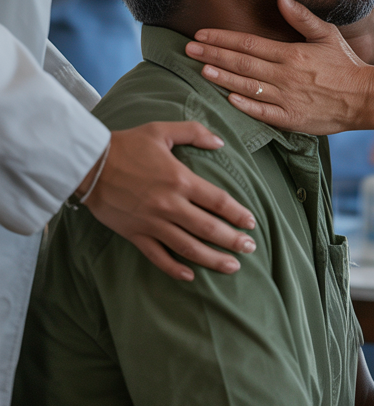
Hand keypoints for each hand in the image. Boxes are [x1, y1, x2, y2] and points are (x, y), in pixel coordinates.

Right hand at [81, 122, 256, 280]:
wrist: (89, 164)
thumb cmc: (127, 145)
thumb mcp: (162, 130)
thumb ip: (194, 133)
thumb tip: (220, 142)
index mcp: (180, 179)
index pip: (218, 201)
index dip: (237, 213)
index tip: (251, 223)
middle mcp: (170, 205)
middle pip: (208, 228)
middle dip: (232, 240)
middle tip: (250, 247)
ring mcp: (152, 223)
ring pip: (188, 247)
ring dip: (212, 259)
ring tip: (231, 267)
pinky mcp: (135, 234)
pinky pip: (158, 256)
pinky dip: (174, 269)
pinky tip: (190, 276)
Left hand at [186, 0, 373, 135]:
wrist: (364, 97)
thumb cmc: (345, 64)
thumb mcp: (327, 34)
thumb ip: (301, 17)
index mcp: (291, 54)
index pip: (248, 44)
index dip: (222, 38)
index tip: (202, 34)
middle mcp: (285, 76)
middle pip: (241, 64)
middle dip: (213, 55)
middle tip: (188, 49)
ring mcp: (286, 99)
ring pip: (247, 87)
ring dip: (222, 78)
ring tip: (201, 69)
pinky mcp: (291, 120)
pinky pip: (262, 113)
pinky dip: (244, 106)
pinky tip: (227, 99)